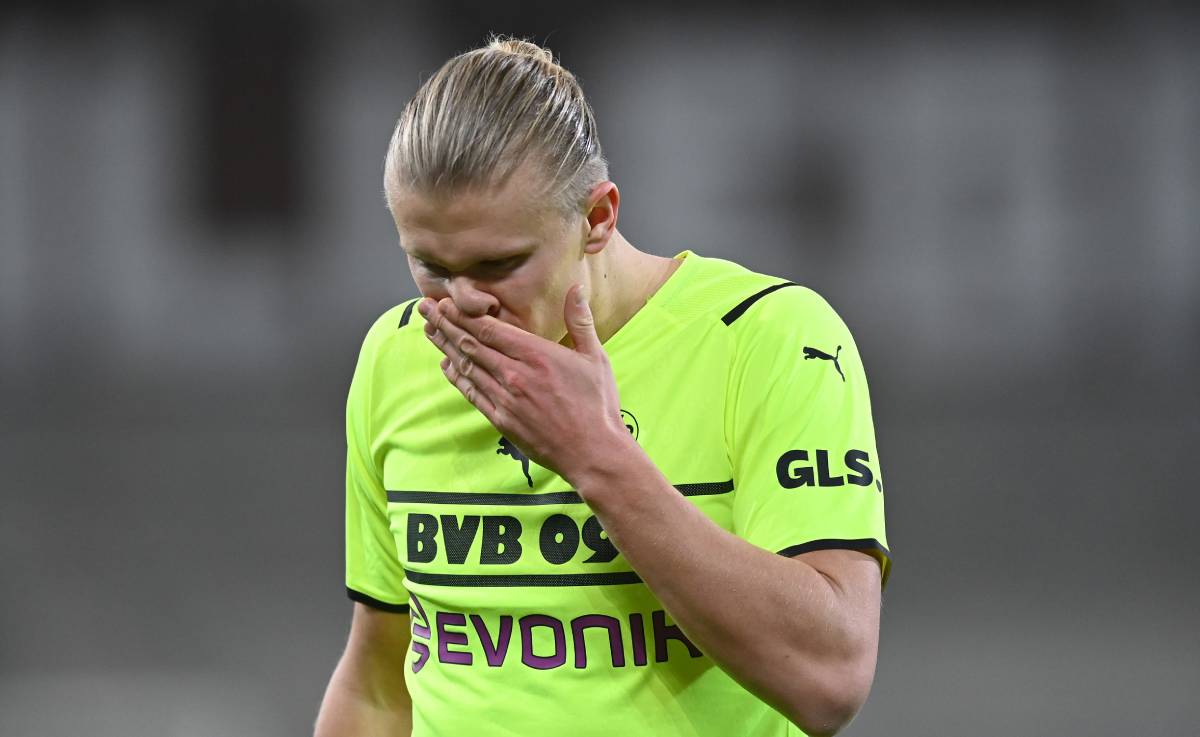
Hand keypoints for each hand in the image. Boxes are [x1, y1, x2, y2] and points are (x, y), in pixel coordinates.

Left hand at [418, 285, 634, 487]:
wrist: (592, 452)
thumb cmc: (598, 405)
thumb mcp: (595, 358)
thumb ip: (580, 321)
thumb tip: (575, 288)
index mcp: (536, 355)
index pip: (488, 329)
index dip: (462, 315)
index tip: (445, 301)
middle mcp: (514, 375)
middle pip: (470, 344)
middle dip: (445, 324)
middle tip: (424, 309)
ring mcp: (505, 399)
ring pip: (467, 367)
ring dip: (445, 347)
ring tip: (429, 330)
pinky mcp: (501, 420)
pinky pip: (472, 394)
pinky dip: (457, 377)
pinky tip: (446, 365)